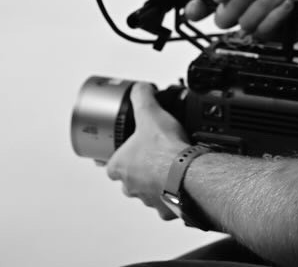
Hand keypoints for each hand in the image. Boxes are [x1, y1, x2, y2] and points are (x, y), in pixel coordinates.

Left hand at [104, 83, 189, 219]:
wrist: (187, 172)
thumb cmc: (164, 150)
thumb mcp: (150, 113)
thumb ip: (142, 97)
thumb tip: (140, 88)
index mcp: (120, 166)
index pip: (110, 165)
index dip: (119, 157)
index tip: (127, 152)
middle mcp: (131, 186)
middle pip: (129, 180)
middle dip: (140, 170)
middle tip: (153, 157)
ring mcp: (148, 199)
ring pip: (148, 192)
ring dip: (156, 182)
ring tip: (170, 167)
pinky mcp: (166, 209)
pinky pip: (167, 203)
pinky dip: (174, 195)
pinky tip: (182, 182)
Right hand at [185, 0, 297, 39]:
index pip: (202, 7)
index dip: (194, 10)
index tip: (196, 7)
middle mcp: (237, 12)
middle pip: (222, 20)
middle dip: (238, 2)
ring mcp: (253, 25)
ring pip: (245, 25)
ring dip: (264, 4)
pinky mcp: (270, 36)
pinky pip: (264, 31)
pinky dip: (276, 15)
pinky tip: (287, 3)